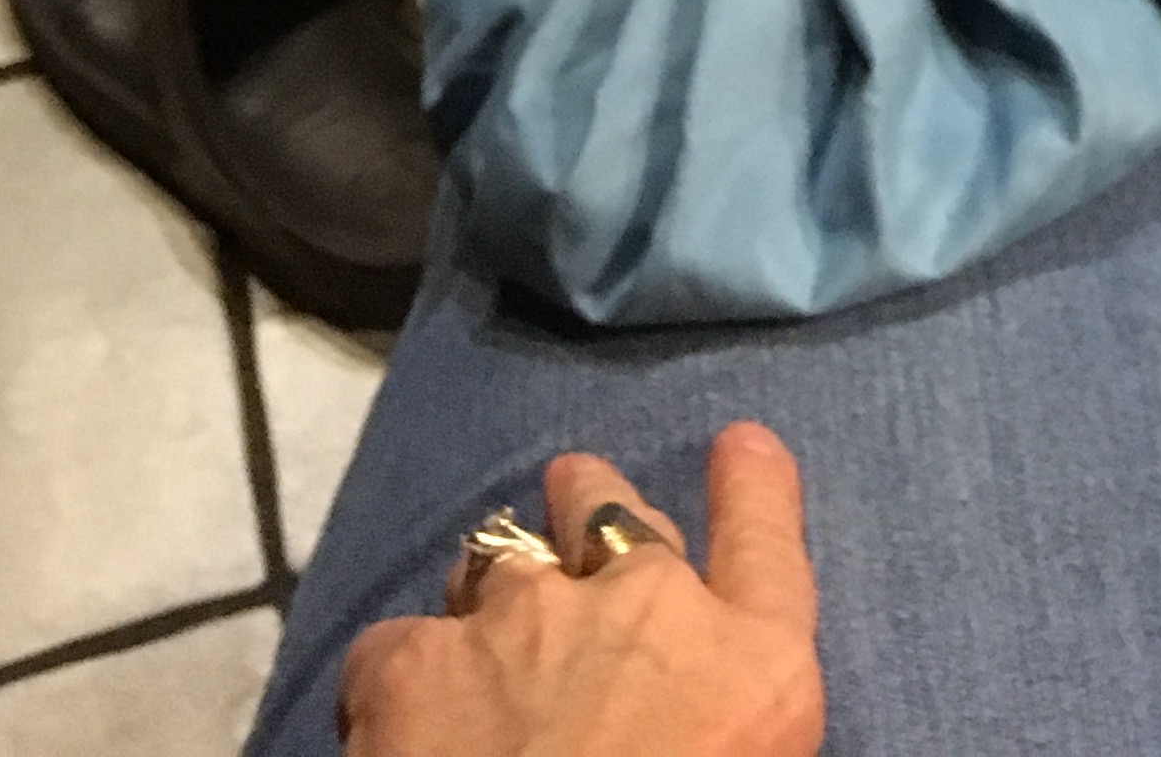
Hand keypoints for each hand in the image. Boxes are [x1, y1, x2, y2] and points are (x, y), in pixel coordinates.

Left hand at [340, 439, 820, 756]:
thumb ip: (733, 713)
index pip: (765, 543)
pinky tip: (395, 715)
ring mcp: (521, 621)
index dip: (753, 486)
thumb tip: (695, 713)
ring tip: (482, 619)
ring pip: (501, 559)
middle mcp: (642, 610)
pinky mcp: (411, 665)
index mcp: (749, 670)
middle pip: (613, 513)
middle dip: (589, 501)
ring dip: (499, 583)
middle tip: (572, 494)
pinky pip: (395, 642)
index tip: (740, 445)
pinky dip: (399, 674)